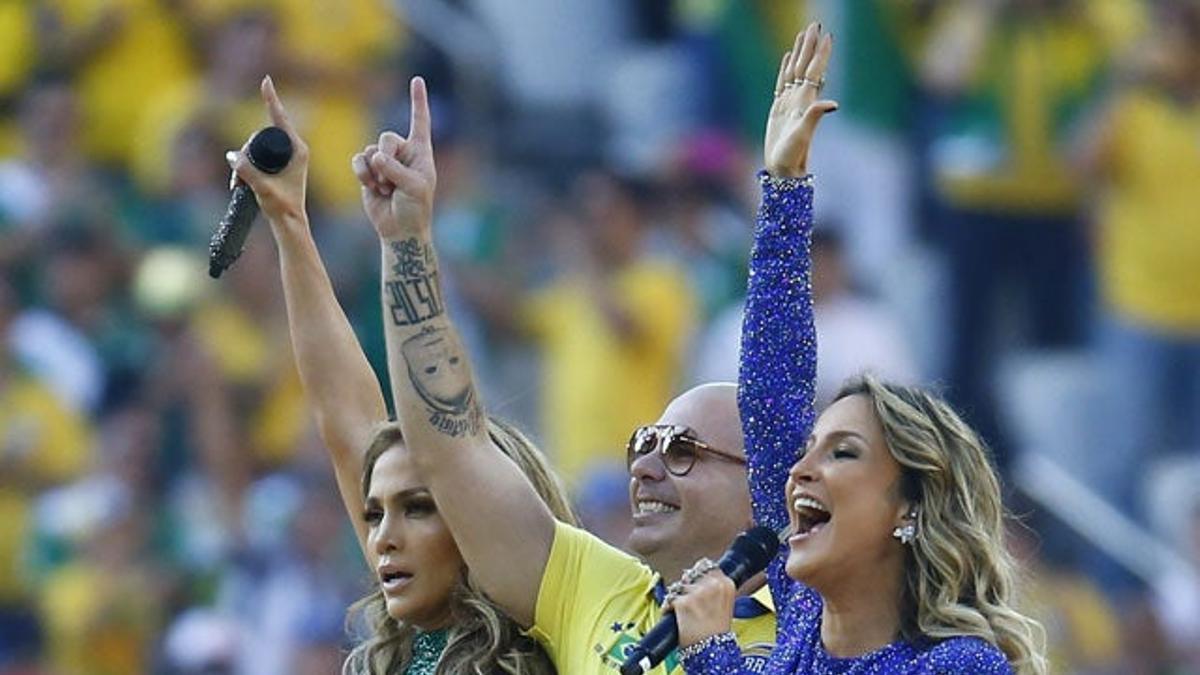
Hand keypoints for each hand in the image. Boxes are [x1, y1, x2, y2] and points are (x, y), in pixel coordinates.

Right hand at [227, 76, 309, 225]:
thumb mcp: (262, 188)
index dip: (271, 98)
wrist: (289, 223)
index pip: (280, 118)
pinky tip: (239, 182)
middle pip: (263, 134)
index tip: (266, 80)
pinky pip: (261, 155)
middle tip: (238, 174)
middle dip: (246, 149)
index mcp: (298, 150)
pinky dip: (248, 166)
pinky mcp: (282, 165)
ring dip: (245, 161)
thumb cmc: (281, 207)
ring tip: (238, 183)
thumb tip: (231, 155)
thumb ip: (247, 171)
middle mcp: (296, 149)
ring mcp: (289, 156)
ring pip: (259, 146)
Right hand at [351, 76, 436, 238]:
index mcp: (421, 151)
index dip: (418, 101)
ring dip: (375, 172)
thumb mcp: (414, 187)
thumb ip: (396, 169)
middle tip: (391, 180)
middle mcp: (402, 153)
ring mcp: (384, 162)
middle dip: (386, 158)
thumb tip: (375, 157)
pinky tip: (371, 187)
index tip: (417, 80)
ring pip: (370, 151)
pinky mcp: (368, 172)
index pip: (420, 121)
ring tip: (386, 189)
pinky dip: (362, 173)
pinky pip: (358, 161)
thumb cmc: (415, 208)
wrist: (400, 229)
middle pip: (386, 138)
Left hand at [663, 558, 735, 647]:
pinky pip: (669, 599)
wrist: (712, 650)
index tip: (696, 583)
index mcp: (726, 584)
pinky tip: (674, 615)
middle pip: (691, 574)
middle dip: (687, 585)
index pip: (707, 565)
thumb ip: (714, 587)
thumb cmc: (717, 631)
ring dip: (677, 596)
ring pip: (679, 586)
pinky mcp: (683, 602)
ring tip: (684, 611)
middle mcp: (713, 585)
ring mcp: (697, 593)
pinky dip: (668, 607)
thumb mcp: (725, 604)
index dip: (699, 575)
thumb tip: (694, 574)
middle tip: (688, 600)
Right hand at [765, 22, 837, 176]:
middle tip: (814, 24)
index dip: (820, 53)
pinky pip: (783, 82)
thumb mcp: (803, 136)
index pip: (814, 70)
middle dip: (810, 45)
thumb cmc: (792, 156)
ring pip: (795, 70)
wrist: (783, 170)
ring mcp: (790, 102)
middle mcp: (800, 99)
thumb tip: (832, 104)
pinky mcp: (779, 108)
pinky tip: (788, 58)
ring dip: (799, 52)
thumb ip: (815, 116)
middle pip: (805, 65)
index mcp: (806, 101)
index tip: (826, 35)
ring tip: (802, 34)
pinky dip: (786, 67)